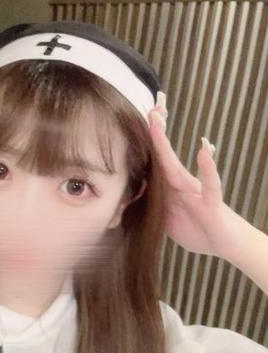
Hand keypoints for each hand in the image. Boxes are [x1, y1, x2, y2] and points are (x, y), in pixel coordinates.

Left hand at [148, 101, 244, 260]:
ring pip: (177, 167)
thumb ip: (150, 208)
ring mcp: (197, 192)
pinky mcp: (212, 204)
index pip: (154, 164)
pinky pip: (210, 185)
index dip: (144, 146)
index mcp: (170, 190)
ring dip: (165, 145)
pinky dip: (207, 169)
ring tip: (158, 122)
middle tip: (148, 108)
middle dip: (154, 133)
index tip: (136, 122)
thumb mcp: (165, 220)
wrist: (225, 244)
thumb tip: (127, 200)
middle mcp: (182, 185)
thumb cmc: (197, 229)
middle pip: (163, 157)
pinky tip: (203, 151)